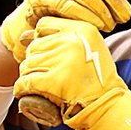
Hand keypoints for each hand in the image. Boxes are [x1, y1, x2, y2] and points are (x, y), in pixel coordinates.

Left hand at [14, 16, 130, 129]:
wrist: (108, 104)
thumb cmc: (97, 77)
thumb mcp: (91, 47)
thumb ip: (66, 38)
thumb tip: (22, 37)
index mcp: (83, 29)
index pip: (44, 25)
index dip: (41, 38)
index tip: (48, 52)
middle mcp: (72, 41)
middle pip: (34, 46)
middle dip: (35, 60)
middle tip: (45, 73)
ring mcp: (62, 61)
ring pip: (28, 64)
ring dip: (29, 75)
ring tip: (40, 83)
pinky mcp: (53, 81)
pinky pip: (25, 81)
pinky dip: (22, 88)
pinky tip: (25, 91)